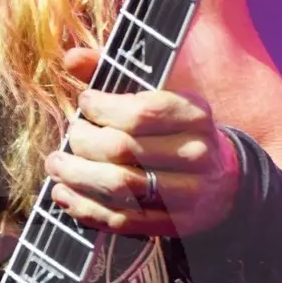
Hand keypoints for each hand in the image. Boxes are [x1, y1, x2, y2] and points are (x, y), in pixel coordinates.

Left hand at [43, 46, 239, 236]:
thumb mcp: (159, 96)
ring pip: (118, 186)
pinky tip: (64, 195)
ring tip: (56, 165)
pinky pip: (120, 219)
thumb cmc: (177, 131)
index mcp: (194, 115)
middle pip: (121, 150)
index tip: (84, 104)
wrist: (225, 181)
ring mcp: (186, 194)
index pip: (140, 113)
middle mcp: (195, 154)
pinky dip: (84, 208)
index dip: (101, 108)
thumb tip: (72, 57)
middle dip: (82, 142)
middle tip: (69, 137)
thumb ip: (114, 74)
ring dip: (75, 176)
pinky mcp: (173, 224)